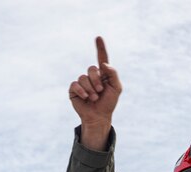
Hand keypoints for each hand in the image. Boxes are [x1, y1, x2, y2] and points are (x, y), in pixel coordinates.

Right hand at [68, 36, 121, 150]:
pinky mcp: (74, 90)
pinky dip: (82, 91)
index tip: (98, 37)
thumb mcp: (116, 88)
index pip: (101, 58)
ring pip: (83, 77)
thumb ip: (113, 74)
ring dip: (90, 89)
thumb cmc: (109, 103)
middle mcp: (92, 76)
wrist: (99, 116)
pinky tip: (86, 97)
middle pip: (91, 69)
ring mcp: (82, 83)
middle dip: (96, 80)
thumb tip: (103, 64)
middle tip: (100, 91)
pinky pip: (75, 84)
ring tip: (94, 98)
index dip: (100, 48)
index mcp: (103, 74)